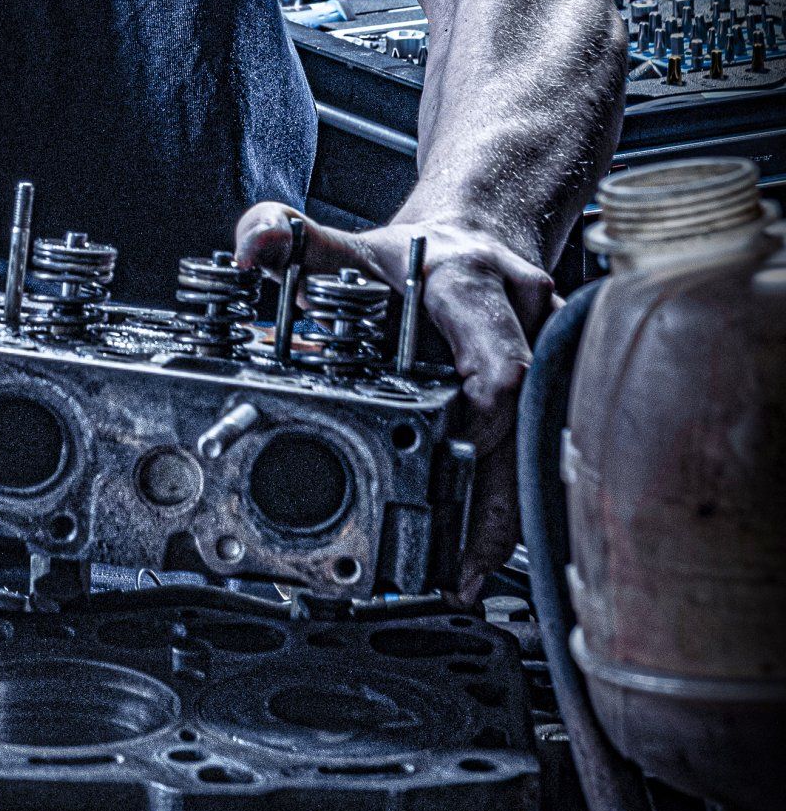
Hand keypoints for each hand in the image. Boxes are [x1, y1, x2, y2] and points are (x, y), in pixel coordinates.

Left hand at [232, 202, 559, 600]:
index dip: (481, 417)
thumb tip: (254, 246)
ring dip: (507, 512)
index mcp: (472, 284)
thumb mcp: (346, 245)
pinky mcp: (555, 382)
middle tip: (460, 558)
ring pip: (543, 438)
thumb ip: (289, 239)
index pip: (494, 357)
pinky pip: (543, 443)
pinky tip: (485, 544)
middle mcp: (524, 317)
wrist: (471, 240)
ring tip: (468, 571)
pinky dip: (513, 497)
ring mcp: (548, 350)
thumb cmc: (408, 257)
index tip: (451, 463)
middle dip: (496, 494)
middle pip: (527, 415)